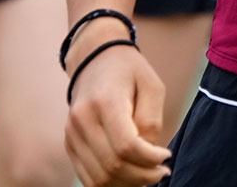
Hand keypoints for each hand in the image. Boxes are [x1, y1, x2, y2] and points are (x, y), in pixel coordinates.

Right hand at [65, 38, 171, 185]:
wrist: (95, 61)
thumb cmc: (130, 72)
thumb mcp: (153, 86)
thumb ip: (151, 120)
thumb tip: (147, 153)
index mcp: (105, 103)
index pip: (126, 146)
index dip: (149, 159)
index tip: (166, 156)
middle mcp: (82, 121)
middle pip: (111, 165)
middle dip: (141, 177)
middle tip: (162, 172)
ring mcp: (71, 134)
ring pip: (97, 177)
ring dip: (126, 184)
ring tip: (148, 176)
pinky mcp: (69, 144)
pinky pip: (87, 176)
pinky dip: (110, 183)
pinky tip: (130, 175)